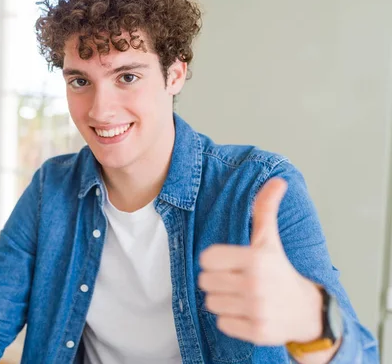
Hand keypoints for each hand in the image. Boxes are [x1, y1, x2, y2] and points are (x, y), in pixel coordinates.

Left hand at [198, 178, 322, 345]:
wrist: (307, 311)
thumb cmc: (280, 271)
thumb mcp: (270, 240)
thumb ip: (265, 209)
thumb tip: (277, 180)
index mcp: (255, 258)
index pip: (206, 259)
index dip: (214, 261)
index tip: (229, 263)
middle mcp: (255, 284)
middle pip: (205, 281)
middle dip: (217, 281)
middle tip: (236, 281)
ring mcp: (256, 309)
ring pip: (211, 303)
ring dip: (223, 301)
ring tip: (242, 297)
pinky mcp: (257, 332)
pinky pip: (222, 323)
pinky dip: (230, 320)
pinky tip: (246, 313)